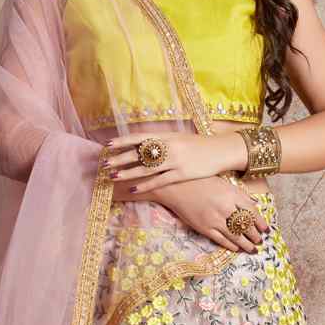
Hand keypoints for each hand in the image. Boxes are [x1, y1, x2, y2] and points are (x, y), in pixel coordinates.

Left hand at [99, 130, 241, 191]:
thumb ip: (162, 141)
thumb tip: (143, 145)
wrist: (220, 151)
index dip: (123, 141)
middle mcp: (169, 147)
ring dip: (127, 173)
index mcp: (167, 135)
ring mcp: (175, 161)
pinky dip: (145, 185)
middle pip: (139, 153)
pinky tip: (133, 189)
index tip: (107, 145)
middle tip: (103, 164)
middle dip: (120, 159)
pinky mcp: (182, 174)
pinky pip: (159, 181)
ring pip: (146, 168)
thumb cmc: (198, 145)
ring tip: (113, 177)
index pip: (139, 137)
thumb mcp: (178, 138)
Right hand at [113, 174, 270, 253]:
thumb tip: (254, 204)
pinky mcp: (204, 228)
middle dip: (255, 235)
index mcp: (232, 195)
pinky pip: (220, 239)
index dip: (260, 222)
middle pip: (245, 226)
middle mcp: (225, 208)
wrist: (176, 186)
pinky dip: (230, 245)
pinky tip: (236, 248)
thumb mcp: (223, 183)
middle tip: (260, 241)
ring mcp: (214, 219)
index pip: (251, 212)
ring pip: (235, 236)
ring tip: (252, 249)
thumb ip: (239, 194)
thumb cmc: (200, 181)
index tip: (266, 228)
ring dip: (245, 244)